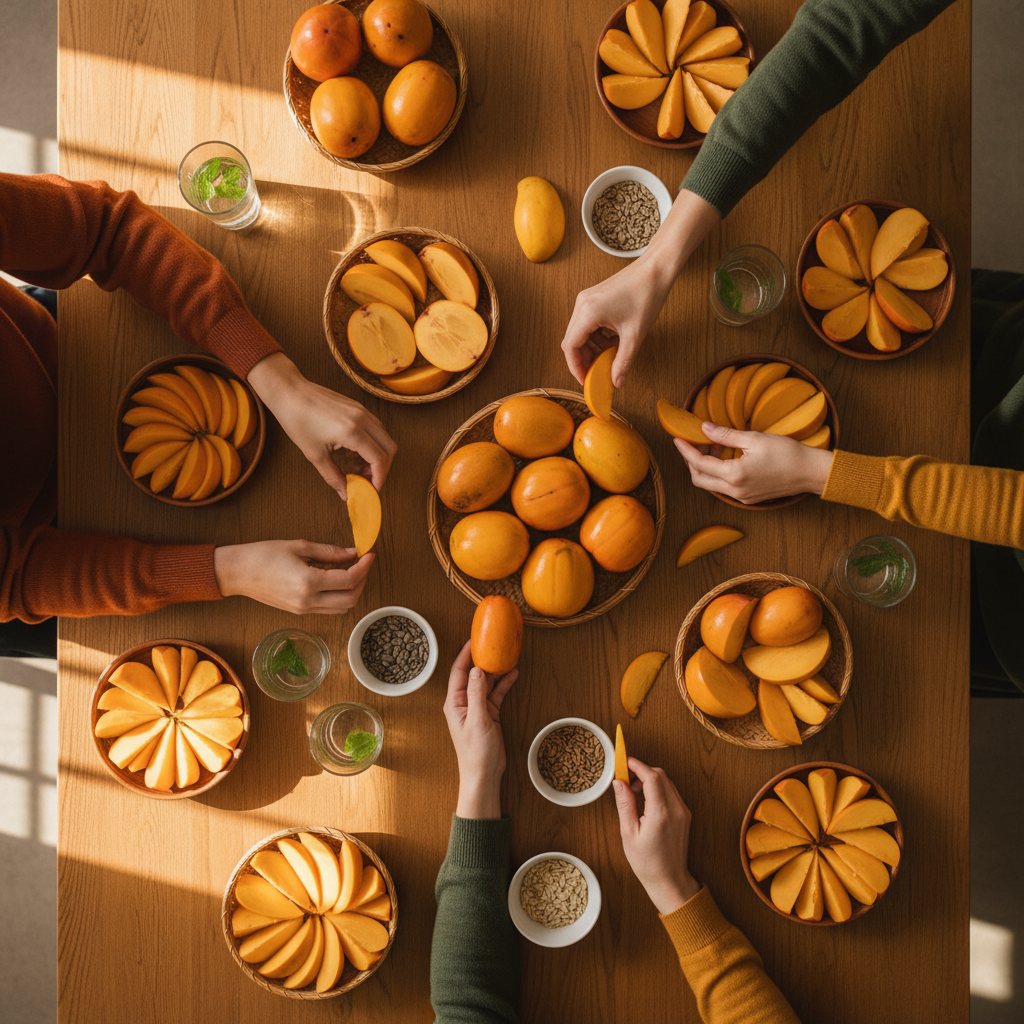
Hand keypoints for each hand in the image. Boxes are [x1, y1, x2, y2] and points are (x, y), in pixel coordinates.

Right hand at [213, 540, 372, 613]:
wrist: (237, 573)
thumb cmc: (263, 555)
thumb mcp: (299, 546)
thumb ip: (329, 552)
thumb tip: (352, 553)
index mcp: (308, 582)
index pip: (349, 580)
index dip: (364, 567)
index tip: (369, 555)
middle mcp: (308, 601)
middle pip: (351, 599)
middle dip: (362, 581)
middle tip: (363, 563)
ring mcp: (303, 609)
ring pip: (342, 608)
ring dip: (352, 591)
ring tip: (351, 571)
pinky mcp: (299, 612)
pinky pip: (328, 609)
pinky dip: (339, 597)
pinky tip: (335, 581)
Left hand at [247, 352, 396, 496]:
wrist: (290, 393)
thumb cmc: (298, 421)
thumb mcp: (315, 455)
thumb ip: (334, 477)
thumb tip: (346, 494)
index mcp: (352, 431)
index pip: (380, 459)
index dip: (379, 478)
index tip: (371, 490)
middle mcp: (362, 419)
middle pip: (389, 448)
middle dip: (382, 468)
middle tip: (366, 480)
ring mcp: (362, 411)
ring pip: (384, 438)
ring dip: (377, 456)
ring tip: (356, 467)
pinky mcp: (358, 407)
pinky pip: (375, 428)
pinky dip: (371, 444)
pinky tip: (352, 452)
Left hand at [442, 640, 517, 818]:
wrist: (484, 774)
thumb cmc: (476, 752)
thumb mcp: (478, 719)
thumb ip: (477, 693)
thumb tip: (478, 669)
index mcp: (455, 702)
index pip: (459, 671)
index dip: (466, 654)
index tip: (475, 638)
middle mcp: (464, 702)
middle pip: (473, 673)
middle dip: (483, 658)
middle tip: (495, 642)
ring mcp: (476, 707)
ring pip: (486, 682)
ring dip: (496, 670)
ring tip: (508, 655)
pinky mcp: (488, 714)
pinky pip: (496, 693)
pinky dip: (504, 683)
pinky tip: (513, 674)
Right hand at [561, 261, 669, 386]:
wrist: (655, 269)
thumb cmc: (646, 295)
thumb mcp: (635, 335)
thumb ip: (623, 362)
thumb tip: (616, 382)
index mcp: (588, 312)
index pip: (570, 347)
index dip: (576, 367)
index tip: (586, 380)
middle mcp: (582, 304)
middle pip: (571, 340)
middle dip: (583, 359)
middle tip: (597, 373)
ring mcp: (586, 299)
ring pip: (579, 333)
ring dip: (591, 348)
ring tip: (609, 357)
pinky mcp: (593, 298)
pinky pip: (587, 323)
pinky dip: (596, 337)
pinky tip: (612, 342)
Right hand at [613, 757, 700, 914]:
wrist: (669, 880)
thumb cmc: (647, 862)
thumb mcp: (628, 833)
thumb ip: (624, 803)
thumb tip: (618, 782)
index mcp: (661, 813)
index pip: (652, 777)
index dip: (637, 765)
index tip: (624, 762)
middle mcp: (676, 809)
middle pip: (660, 775)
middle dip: (642, 772)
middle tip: (625, 781)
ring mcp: (683, 811)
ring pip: (666, 782)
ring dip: (649, 780)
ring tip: (633, 794)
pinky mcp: (684, 815)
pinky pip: (671, 792)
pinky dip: (657, 790)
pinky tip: (645, 802)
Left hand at [675, 422, 834, 503]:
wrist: (810, 472)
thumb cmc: (787, 453)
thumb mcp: (754, 439)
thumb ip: (725, 435)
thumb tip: (704, 428)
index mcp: (734, 476)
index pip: (699, 464)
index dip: (686, 450)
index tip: (678, 438)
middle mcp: (735, 491)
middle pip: (699, 479)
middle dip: (691, 462)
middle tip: (691, 443)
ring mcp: (741, 497)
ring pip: (711, 485)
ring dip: (705, 467)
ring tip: (710, 447)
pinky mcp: (749, 498)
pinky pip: (724, 488)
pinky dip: (718, 473)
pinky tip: (724, 458)